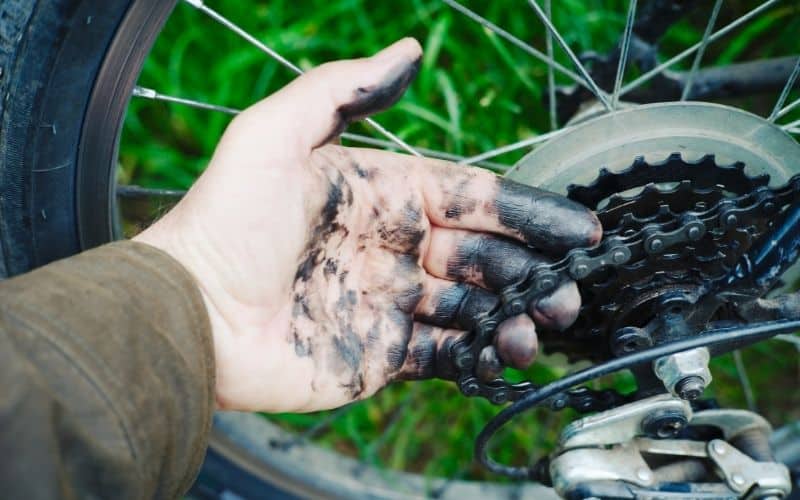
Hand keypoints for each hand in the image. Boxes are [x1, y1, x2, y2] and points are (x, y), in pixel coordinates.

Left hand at [134, 39, 600, 412]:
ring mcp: (391, 302)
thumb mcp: (273, 137)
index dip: (525, 210)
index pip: (470, 198)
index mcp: (382, 193)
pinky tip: (505, 355)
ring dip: (515, 316)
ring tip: (544, 326)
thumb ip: (340, 90)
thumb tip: (408, 47)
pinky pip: (445, 353)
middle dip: (533, 269)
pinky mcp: (382, 353)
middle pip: (484, 255)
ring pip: (474, 307)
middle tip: (572, 286)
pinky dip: (480, 356)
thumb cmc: (225, 223)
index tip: (577, 226)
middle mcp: (393, 246)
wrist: (190, 315)